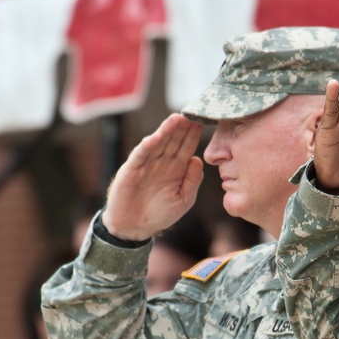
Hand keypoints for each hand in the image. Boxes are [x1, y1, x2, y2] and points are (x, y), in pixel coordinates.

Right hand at [102, 114, 204, 239]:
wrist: (134, 227)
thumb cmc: (160, 213)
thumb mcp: (183, 199)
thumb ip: (192, 181)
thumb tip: (198, 159)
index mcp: (177, 168)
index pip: (188, 146)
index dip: (195, 134)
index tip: (206, 120)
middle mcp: (163, 162)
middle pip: (175, 140)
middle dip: (184, 126)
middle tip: (194, 111)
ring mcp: (147, 164)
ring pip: (159, 143)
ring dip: (167, 130)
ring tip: (177, 117)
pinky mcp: (132, 169)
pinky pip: (140, 156)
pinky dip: (147, 146)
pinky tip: (155, 137)